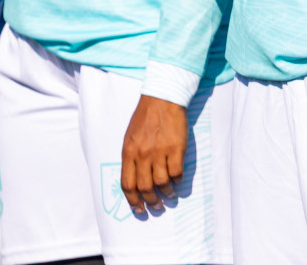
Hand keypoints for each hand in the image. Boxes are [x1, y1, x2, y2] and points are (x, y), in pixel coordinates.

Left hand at [120, 95, 186, 214]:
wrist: (163, 98)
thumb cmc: (145, 117)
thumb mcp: (130, 138)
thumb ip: (131, 157)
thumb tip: (135, 178)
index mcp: (129, 153)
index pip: (128, 185)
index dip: (133, 200)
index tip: (139, 209)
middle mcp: (143, 155)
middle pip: (145, 187)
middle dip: (151, 201)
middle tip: (156, 206)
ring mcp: (160, 152)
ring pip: (162, 182)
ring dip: (166, 193)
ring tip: (169, 195)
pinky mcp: (176, 148)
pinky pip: (176, 172)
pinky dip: (177, 180)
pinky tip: (178, 180)